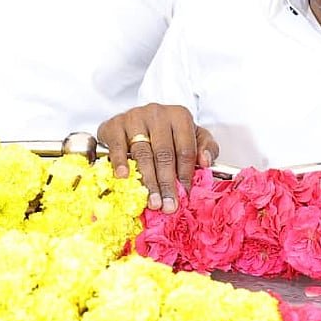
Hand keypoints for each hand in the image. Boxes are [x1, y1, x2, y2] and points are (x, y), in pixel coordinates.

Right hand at [97, 103, 218, 211]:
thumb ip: (206, 148)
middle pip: (164, 154)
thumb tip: (206, 162)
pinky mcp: (115, 124)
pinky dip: (120, 162)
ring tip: (152, 201)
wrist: (135, 120)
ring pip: (143, 154)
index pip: (185, 149)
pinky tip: (123, 176)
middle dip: (167, 183)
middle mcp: (157, 114)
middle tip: (168, 206)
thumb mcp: (192, 136)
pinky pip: (118, 146)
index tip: (185, 195)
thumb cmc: (166, 133)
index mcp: (180, 116)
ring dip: (148, 181)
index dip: (185, 174)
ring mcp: (135, 118)